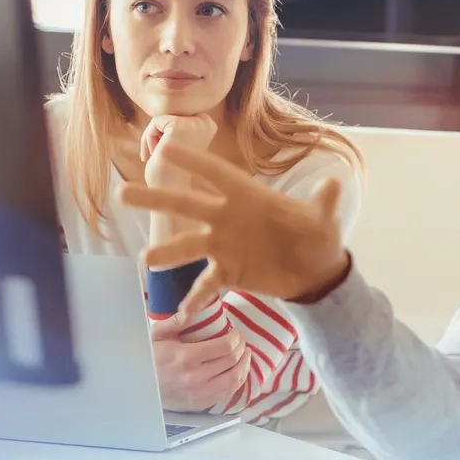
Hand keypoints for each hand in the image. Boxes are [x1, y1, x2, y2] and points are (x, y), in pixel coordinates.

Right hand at [117, 144, 348, 318]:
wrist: (316, 273)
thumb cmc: (317, 238)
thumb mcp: (323, 220)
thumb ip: (323, 203)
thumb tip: (335, 183)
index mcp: (248, 197)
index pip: (217, 174)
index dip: (193, 163)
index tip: (165, 149)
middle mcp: (228, 218)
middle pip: (187, 205)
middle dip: (156, 199)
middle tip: (123, 193)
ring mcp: (224, 246)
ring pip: (188, 245)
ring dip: (167, 252)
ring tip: (146, 260)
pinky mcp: (229, 272)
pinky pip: (206, 283)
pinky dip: (196, 296)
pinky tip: (182, 309)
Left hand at [140, 114, 217, 176]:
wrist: (169, 196)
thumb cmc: (170, 172)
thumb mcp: (177, 143)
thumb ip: (176, 125)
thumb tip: (162, 112)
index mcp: (209, 126)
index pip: (177, 114)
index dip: (165, 132)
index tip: (163, 152)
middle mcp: (206, 122)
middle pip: (169, 114)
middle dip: (157, 134)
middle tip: (155, 155)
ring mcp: (194, 124)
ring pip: (160, 118)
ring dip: (151, 138)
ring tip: (155, 156)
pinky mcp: (179, 127)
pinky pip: (155, 122)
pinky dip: (147, 138)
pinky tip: (153, 154)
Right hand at [149, 316, 248, 410]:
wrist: (138, 387)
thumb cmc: (147, 358)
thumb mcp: (157, 335)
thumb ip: (177, 321)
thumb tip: (194, 307)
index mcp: (187, 357)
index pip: (225, 347)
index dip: (236, 338)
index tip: (236, 332)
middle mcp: (196, 377)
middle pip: (232, 362)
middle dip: (242, 349)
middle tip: (242, 341)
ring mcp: (199, 394)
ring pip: (234, 380)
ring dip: (244, 366)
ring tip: (245, 356)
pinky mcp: (200, 404)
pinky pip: (226, 394)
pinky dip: (237, 382)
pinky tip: (237, 373)